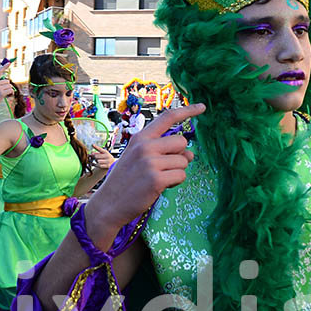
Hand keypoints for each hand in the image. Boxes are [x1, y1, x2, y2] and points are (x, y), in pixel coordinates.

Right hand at [0, 63, 13, 112]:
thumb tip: (0, 82)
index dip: (4, 67)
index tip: (9, 63)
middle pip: (7, 81)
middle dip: (7, 87)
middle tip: (4, 92)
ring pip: (9, 86)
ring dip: (9, 91)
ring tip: (5, 95)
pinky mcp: (1, 93)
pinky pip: (10, 90)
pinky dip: (11, 94)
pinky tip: (8, 96)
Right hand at [85, 103, 205, 238]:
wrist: (108, 204)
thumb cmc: (126, 181)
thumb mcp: (138, 158)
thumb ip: (162, 151)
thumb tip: (190, 153)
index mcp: (140, 138)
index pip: (168, 117)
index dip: (188, 111)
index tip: (202, 106)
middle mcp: (145, 146)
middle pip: (182, 141)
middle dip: (179, 155)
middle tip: (164, 167)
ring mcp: (150, 162)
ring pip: (184, 160)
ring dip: (177, 171)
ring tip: (159, 178)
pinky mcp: (157, 179)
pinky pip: (181, 175)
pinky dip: (175, 182)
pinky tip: (160, 187)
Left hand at [89, 145, 113, 170]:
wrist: (113, 164)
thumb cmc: (106, 158)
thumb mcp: (103, 154)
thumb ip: (97, 153)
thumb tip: (92, 153)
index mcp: (106, 152)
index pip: (100, 149)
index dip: (96, 147)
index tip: (92, 144)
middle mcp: (107, 156)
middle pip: (96, 156)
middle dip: (95, 157)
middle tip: (96, 158)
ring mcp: (108, 161)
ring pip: (98, 161)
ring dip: (97, 161)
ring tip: (99, 161)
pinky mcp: (107, 165)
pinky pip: (99, 165)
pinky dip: (97, 165)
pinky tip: (97, 164)